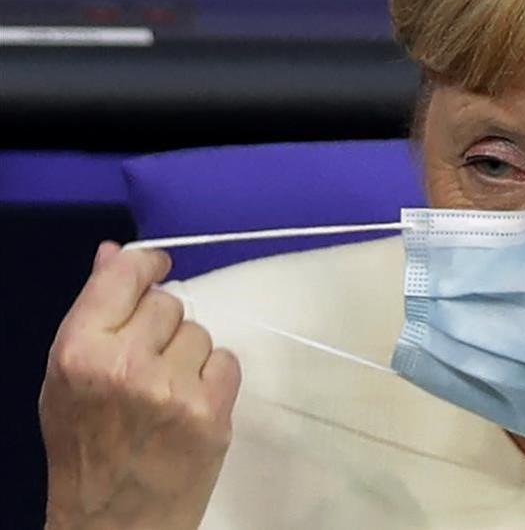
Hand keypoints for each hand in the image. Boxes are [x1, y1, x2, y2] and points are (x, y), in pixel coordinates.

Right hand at [40, 241, 240, 529]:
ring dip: (188, 355)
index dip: (145, 266)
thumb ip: (93, 313)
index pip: (125, 277)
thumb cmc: (85, 447)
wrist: (114, 522)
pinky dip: (214, 378)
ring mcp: (172, 388)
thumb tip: (114, 252)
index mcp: (79, 352)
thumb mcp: (66, 379)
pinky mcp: (211, 410)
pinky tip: (189, 405)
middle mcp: (126, 365)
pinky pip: (227, 360)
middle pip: (169, 304)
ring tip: (164, 392)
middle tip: (146, 364)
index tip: (156, 267)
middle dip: (160, 327)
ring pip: (200, 332)